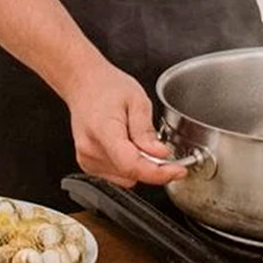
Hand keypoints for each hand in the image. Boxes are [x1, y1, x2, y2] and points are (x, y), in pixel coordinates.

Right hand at [60, 55, 187, 187]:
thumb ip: (146, 131)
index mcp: (104, 130)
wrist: (83, 84)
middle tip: (160, 146)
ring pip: (125, 178)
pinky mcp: (88, 164)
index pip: (131, 164)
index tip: (179, 170)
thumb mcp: (137, 99)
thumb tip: (160, 155)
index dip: (159, 172)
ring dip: (138, 165)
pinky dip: (127, 165)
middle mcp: (91, 150)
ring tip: (135, 138)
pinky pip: (117, 175)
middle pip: (130, 173)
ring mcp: (87, 159)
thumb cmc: (106, 87)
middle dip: (152, 165)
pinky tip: (126, 144)